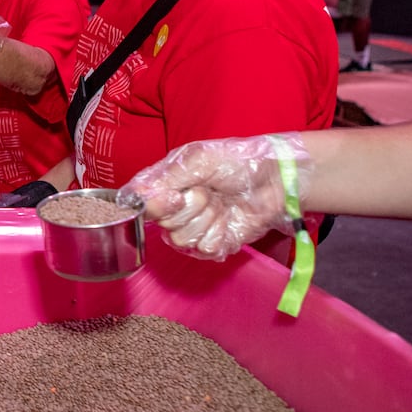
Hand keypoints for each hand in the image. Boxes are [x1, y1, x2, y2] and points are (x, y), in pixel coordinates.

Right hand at [119, 134, 312, 260]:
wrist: (274, 181)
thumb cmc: (236, 162)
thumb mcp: (197, 160)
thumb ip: (166, 178)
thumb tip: (138, 196)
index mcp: (165, 185)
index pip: (141, 204)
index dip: (156, 206)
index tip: (177, 196)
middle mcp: (175, 209)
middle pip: (163, 225)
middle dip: (190, 209)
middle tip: (208, 192)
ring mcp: (194, 228)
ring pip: (182, 240)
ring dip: (206, 222)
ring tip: (221, 206)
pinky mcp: (213, 244)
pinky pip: (204, 250)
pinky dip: (220, 235)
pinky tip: (228, 221)